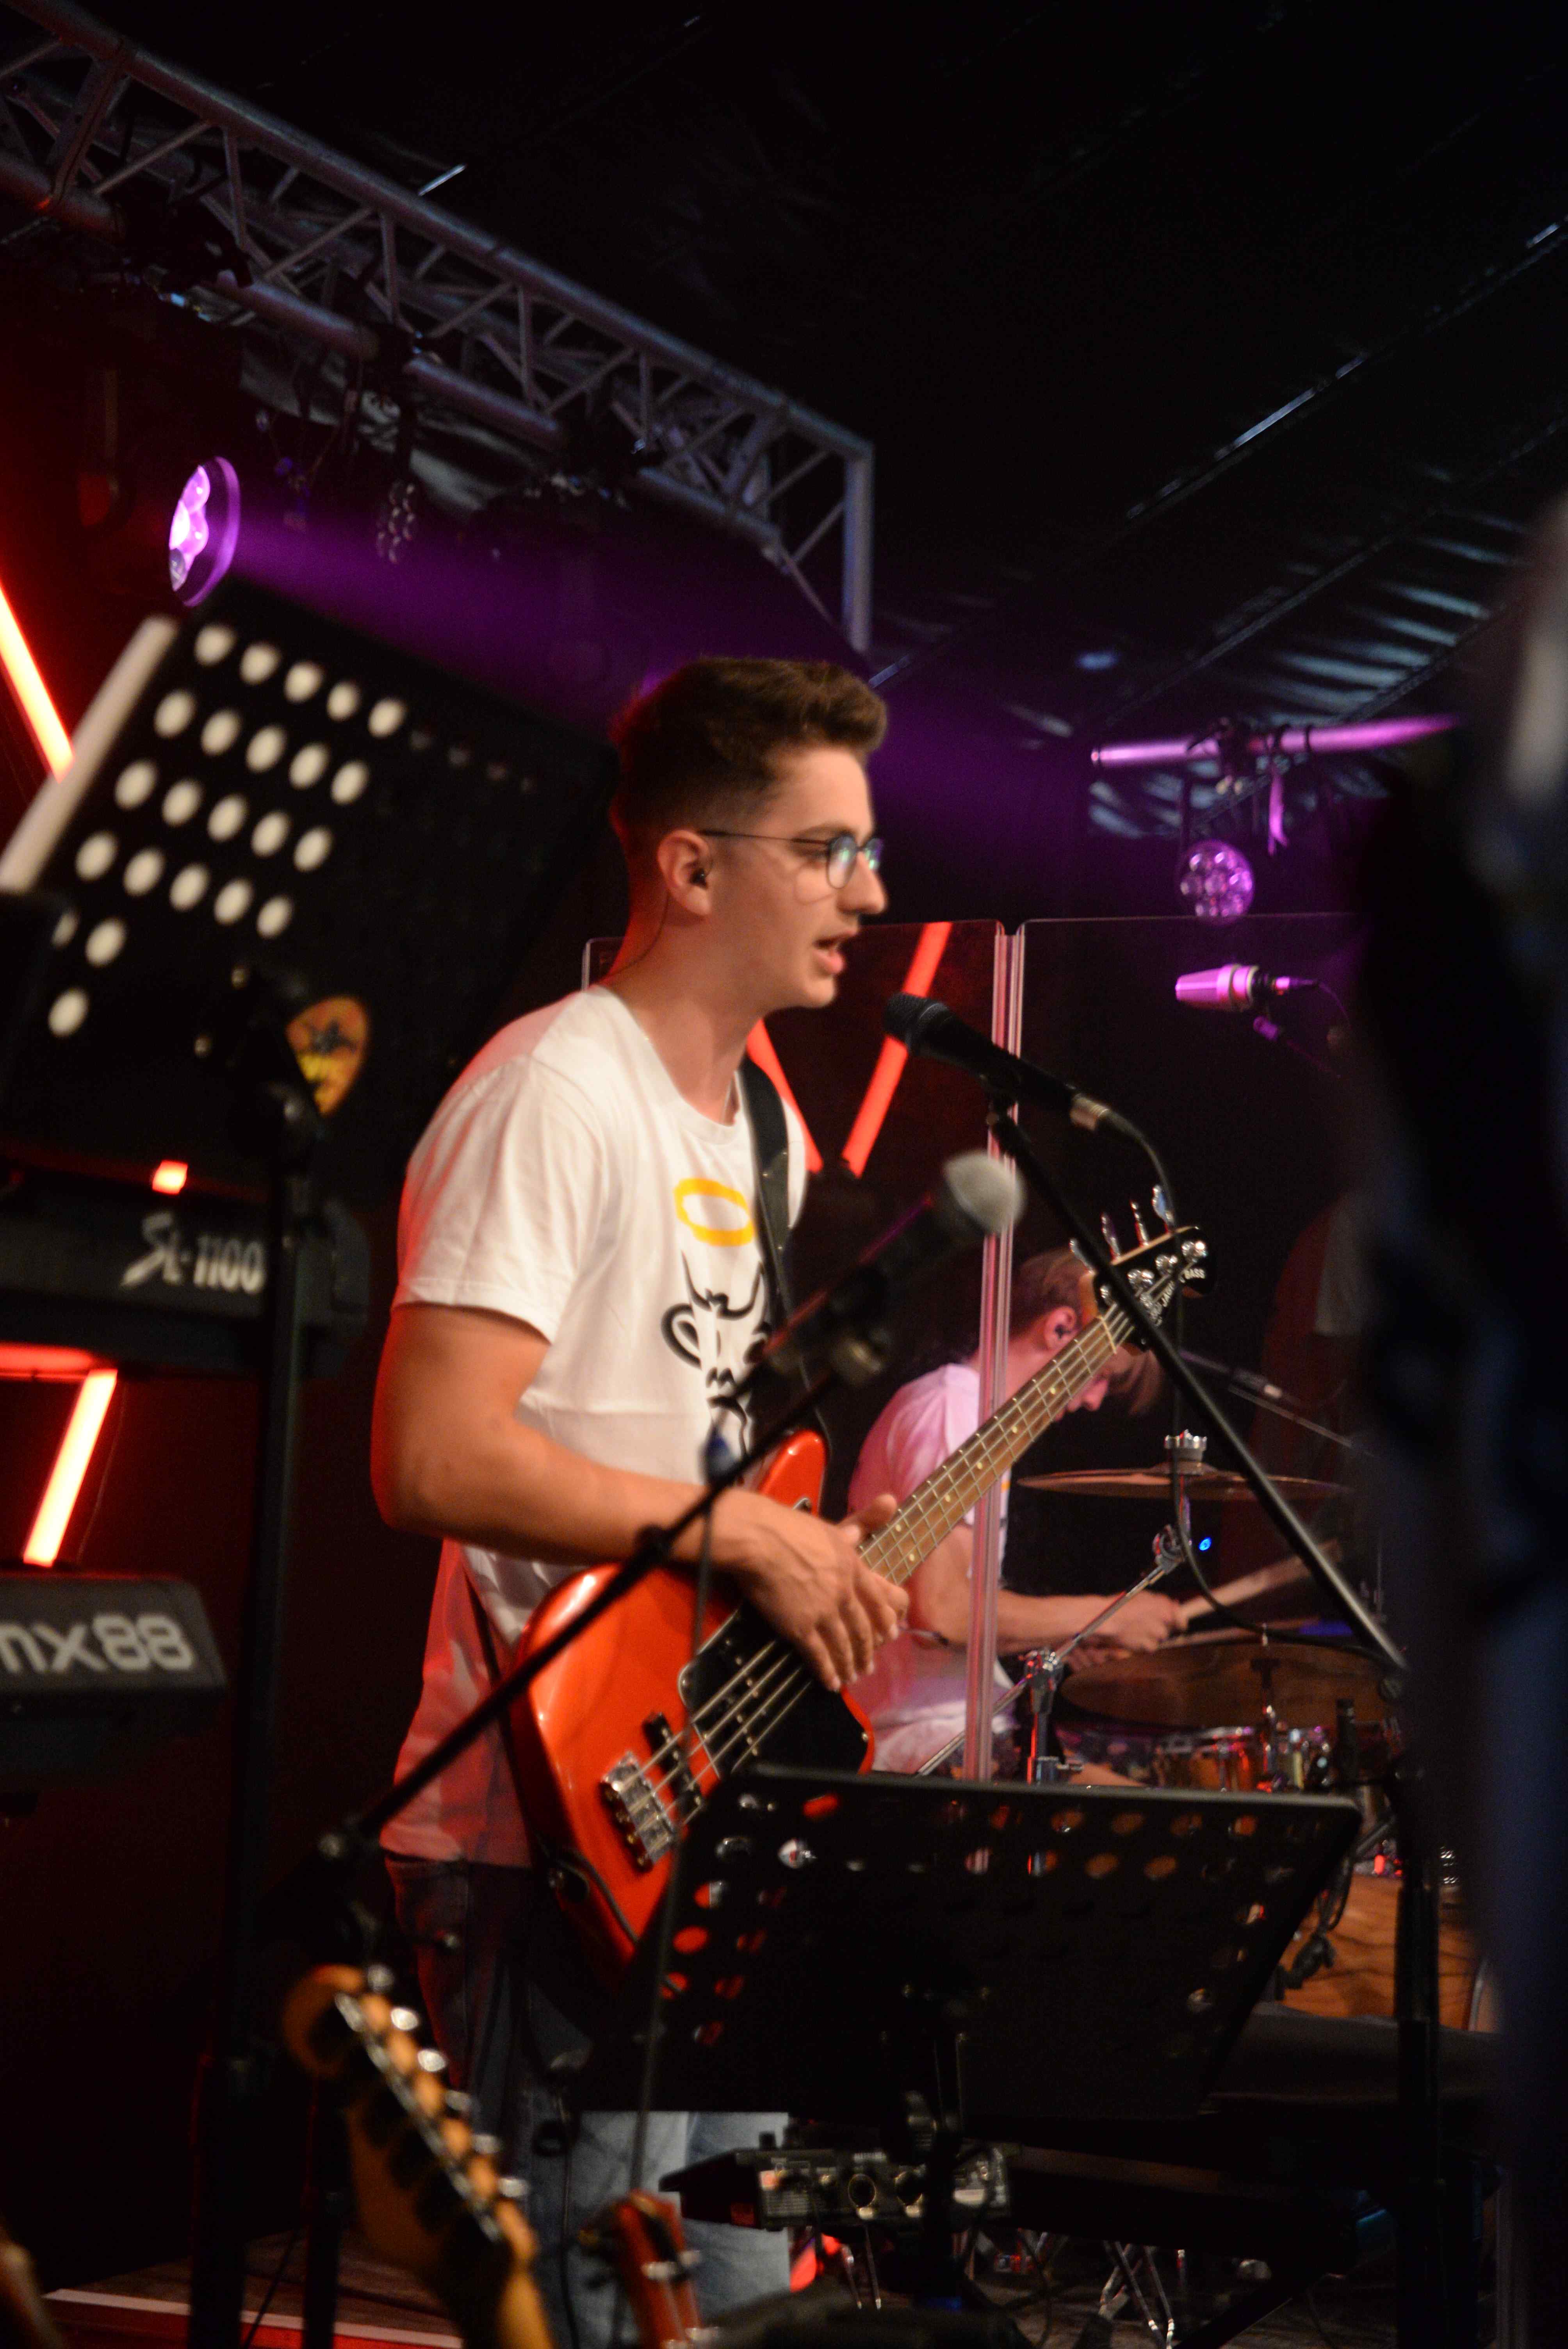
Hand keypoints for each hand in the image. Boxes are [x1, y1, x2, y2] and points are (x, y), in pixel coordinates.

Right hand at [713, 1488, 905, 1690]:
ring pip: (843, 1645)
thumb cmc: (788, 1528)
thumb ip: (850, 1533)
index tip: (890, 1636)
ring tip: (852, 1678)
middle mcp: (844, 1593)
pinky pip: (818, 1655)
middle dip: (867, 1651)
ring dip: (849, 1665)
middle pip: (862, 1628)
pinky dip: (826, 1671)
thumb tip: (865, 1528)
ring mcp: (824, 1612)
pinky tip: (831, 1683)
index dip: (884, 1621)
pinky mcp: (801, 1628)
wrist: (759, 1540)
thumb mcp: (827, 1528)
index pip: (877, 1600)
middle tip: (869, 1666)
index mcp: (852, 1567)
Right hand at [1088, 1589, 1184, 1653]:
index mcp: (1164, 1607)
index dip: (1177, 1622)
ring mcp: (1156, 1635)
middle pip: (1168, 1630)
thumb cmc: (1122, 1604)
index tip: (1173, 1623)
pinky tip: (1134, 1636)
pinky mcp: (1148, 1647)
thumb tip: (1175, 1606)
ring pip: (1160, 1639)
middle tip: (1146, 1623)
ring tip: (1137, 1628)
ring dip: (1152, 1636)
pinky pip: (1151, 1647)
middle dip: (1160, 1627)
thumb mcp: (1144, 1596)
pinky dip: (1144, 1644)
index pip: (1182, 1621)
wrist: (1107, 1619)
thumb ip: (1162, 1602)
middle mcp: (1164, 1621)